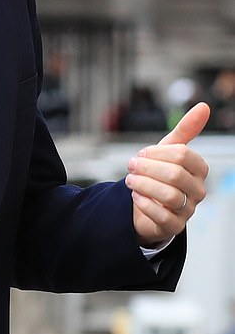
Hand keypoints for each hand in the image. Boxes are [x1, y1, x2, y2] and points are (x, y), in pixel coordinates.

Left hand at [125, 102, 209, 247]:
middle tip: (130, 165)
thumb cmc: (160, 175)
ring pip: (170, 195)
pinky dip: (145, 204)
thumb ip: (185, 130)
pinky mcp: (175, 227)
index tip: (141, 153)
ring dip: (144, 185)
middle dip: (148, 168)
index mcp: (199, 169)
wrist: (147, 204)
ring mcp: (188, 210)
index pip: (183, 155)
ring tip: (130, 181)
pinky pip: (162, 216)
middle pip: (175, 174)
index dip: (158, 152)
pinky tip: (135, 197)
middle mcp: (198, 190)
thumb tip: (204, 106)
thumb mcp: (168, 151)